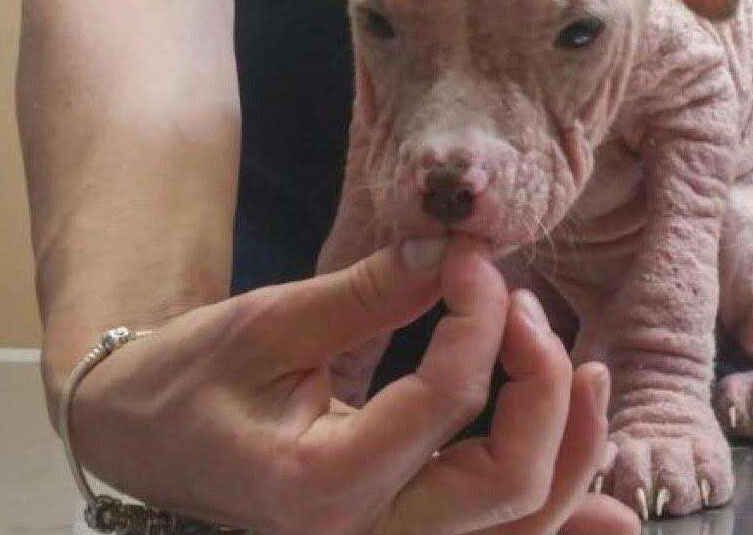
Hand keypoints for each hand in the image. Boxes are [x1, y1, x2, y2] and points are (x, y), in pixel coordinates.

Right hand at [62, 237, 639, 534]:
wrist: (137, 439)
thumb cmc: (186, 380)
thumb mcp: (266, 324)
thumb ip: (368, 294)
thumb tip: (454, 247)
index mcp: (318, 486)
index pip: (444, 401)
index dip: (477, 318)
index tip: (470, 261)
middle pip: (507, 484)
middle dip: (542, 386)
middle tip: (525, 306)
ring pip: (519, 527)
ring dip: (573, 453)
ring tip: (592, 375)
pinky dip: (560, 519)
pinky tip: (614, 508)